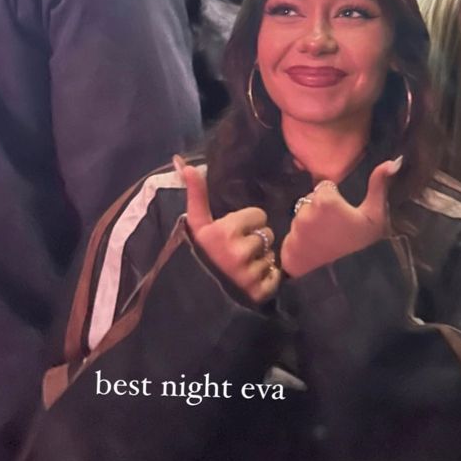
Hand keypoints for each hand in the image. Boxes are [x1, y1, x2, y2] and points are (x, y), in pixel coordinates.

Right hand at [174, 157, 279, 304]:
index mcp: (226, 232)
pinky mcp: (260, 293)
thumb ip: (196, 193)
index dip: (248, 223)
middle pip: (267, 235)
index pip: (259, 215)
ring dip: (261, 261)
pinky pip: (276, 276)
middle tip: (238, 252)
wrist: (196, 298)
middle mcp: (239, 252)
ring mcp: (250, 275)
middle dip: (255, 241)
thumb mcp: (196, 224)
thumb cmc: (198, 255)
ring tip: (243, 267)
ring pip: (272, 256)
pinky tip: (251, 281)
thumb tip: (184, 163)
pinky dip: (267, 279)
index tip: (234, 233)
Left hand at [281, 158, 401, 278]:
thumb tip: (394, 160)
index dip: (335, 200)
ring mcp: (294, 231)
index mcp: (325, 200)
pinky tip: (315, 252)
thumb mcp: (376, 215)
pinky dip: (301, 243)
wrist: (350, 282)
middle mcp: (305, 212)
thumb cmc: (365, 245)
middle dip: (320, 211)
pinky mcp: (287, 249)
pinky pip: (292, 237)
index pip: (324, 188)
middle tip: (336, 230)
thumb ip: (379, 184)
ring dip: (310, 226)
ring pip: (300, 218)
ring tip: (326, 241)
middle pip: (310, 202)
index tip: (343, 215)